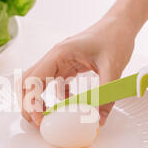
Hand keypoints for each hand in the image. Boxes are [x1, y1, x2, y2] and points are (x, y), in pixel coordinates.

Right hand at [21, 17, 136, 127]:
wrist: (120, 25)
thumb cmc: (114, 37)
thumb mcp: (112, 67)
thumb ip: (106, 95)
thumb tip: (98, 120)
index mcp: (59, 54)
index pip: (33, 80)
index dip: (32, 102)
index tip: (40, 120)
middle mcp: (54, 57)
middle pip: (28, 82)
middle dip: (28, 104)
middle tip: (38, 123)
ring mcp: (58, 62)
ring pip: (37, 83)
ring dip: (39, 101)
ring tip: (49, 117)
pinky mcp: (66, 66)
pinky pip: (53, 84)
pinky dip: (56, 96)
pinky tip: (70, 101)